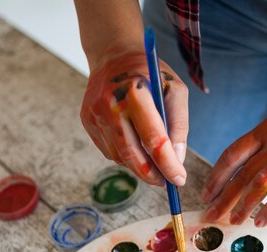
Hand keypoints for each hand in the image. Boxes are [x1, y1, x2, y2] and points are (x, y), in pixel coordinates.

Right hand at [80, 49, 187, 185]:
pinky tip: (136, 147)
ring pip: (120, 156)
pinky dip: (126, 156)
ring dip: (139, 166)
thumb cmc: (149, 73)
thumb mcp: (175, 89)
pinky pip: (109, 150)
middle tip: (167, 181)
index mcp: (135, 92)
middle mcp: (110, 105)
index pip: (153, 139)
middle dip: (152, 174)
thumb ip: (178, 125)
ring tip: (154, 164)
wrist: (114, 54)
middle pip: (132, 154)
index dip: (168, 164)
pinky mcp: (87, 121)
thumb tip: (177, 159)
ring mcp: (95, 114)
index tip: (179, 179)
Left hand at [201, 77, 266, 226]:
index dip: (217, 175)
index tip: (207, 192)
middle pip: (242, 173)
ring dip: (243, 205)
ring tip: (232, 221)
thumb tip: (250, 166)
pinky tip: (261, 222)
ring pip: (260, 183)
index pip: (233, 153)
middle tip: (210, 215)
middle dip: (222, 197)